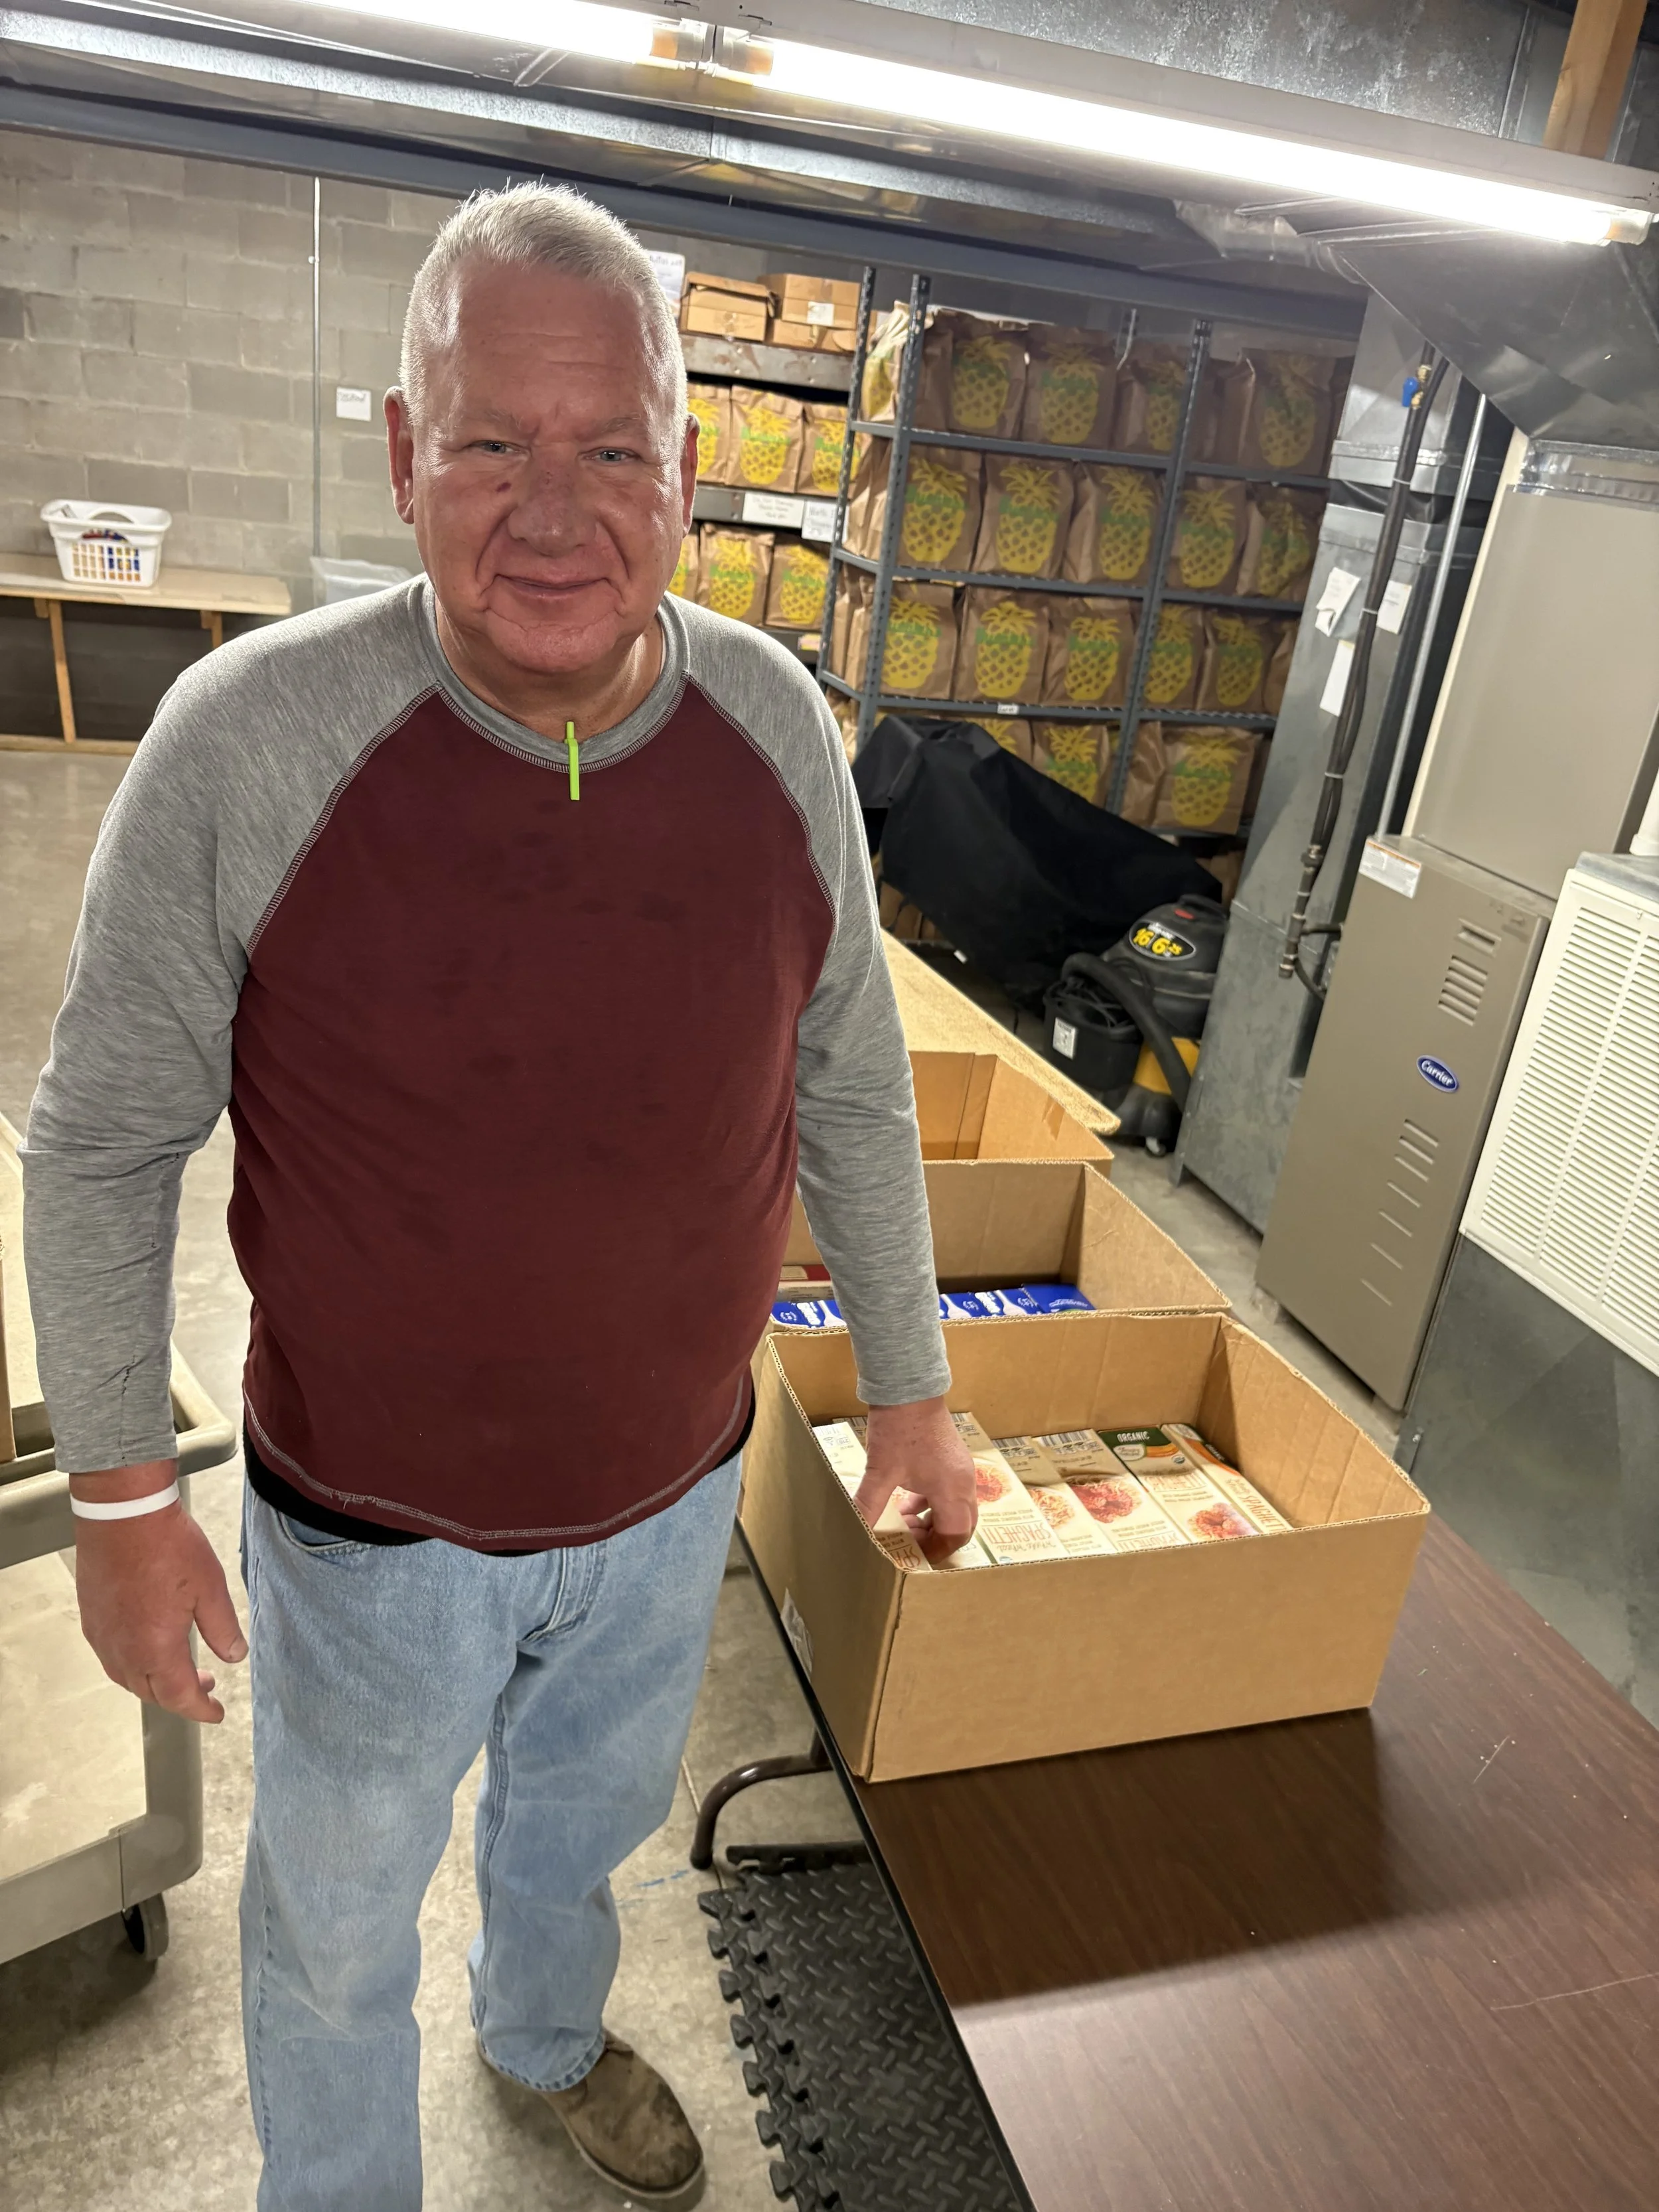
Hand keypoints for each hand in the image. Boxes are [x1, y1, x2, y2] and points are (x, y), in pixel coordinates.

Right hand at [70, 1460, 246, 1724]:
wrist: (123, 1513)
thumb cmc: (167, 1545)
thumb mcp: (210, 1588)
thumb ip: (223, 1629)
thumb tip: (234, 1657)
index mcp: (155, 1649)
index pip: (179, 1697)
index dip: (200, 1710)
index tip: (216, 1714)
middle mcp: (123, 1650)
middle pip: (151, 1692)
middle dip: (180, 1697)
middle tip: (205, 1686)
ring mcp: (102, 1635)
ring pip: (128, 1677)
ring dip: (155, 1681)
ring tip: (181, 1669)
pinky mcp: (91, 1617)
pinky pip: (111, 1656)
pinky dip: (133, 1663)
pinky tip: (149, 1646)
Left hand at [855, 1397, 977, 1561]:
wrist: (908, 1387)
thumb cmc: (898, 1430)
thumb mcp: (881, 1471)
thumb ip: (868, 1505)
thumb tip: (854, 1531)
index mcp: (952, 1490)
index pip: (954, 1535)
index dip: (935, 1551)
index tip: (914, 1557)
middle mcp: (963, 1482)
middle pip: (962, 1525)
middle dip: (938, 1540)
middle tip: (912, 1547)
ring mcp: (960, 1469)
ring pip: (956, 1509)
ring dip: (933, 1522)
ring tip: (903, 1525)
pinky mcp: (952, 1458)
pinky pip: (950, 1492)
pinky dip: (931, 1504)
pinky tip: (906, 1502)